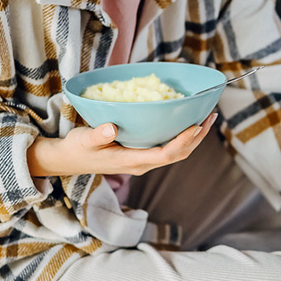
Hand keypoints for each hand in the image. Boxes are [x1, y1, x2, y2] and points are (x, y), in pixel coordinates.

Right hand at [27, 112, 216, 177]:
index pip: (165, 155)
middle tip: (210, 116)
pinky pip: (168, 148)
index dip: (183, 142)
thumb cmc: (77, 148)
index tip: (197, 125)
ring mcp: (144, 161)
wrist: (69, 160)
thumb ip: (98, 135)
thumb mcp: (84, 140)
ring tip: (206, 118)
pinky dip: (182, 136)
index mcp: (132, 161)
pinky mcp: (142, 155)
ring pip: (176, 153)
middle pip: (178, 155)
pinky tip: (187, 122)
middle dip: (197, 138)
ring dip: (193, 138)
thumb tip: (112, 129)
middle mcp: (142, 164)